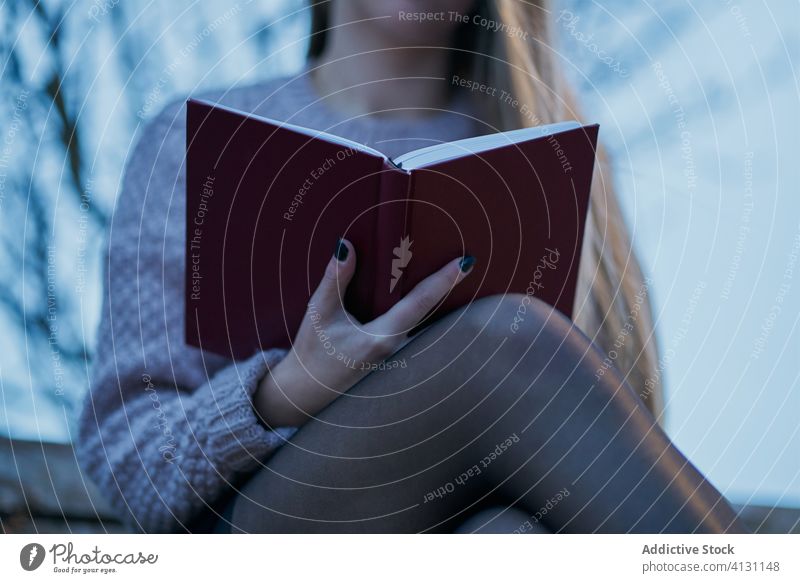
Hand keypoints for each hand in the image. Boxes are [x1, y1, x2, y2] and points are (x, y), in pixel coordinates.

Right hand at [254, 238, 474, 426]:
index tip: (466, 263)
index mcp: (381, 339)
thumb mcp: (319, 313)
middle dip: (448, 289)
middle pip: (431, 313)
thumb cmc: (312, 353)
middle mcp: (397, 350)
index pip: (420, 303)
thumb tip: (346, 245)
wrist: (306, 392)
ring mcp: (398, 359)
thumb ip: (335, 279)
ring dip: (438, 302)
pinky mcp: (394, 361)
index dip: (443, 281)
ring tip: (453, 275)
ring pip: (425, 326)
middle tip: (467, 261)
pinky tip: (428, 300)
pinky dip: (424, 315)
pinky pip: (415, 334)